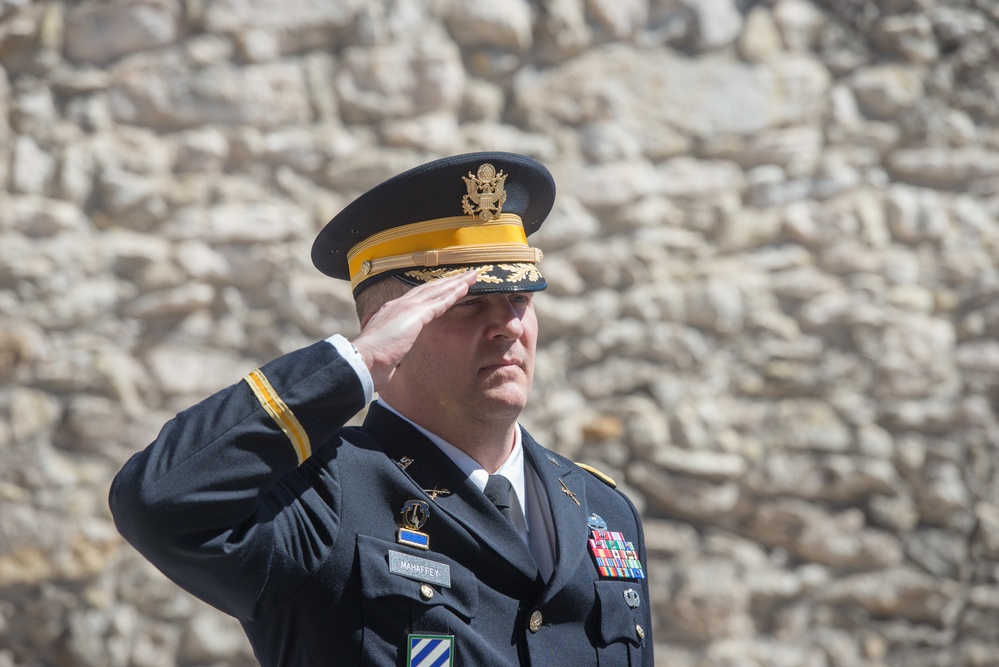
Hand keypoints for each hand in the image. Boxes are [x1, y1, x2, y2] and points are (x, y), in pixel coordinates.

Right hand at [351, 271, 477, 390]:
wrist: (363, 362)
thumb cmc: (370, 362)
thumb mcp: (382, 352)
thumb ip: (390, 349)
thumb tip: (391, 360)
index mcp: (390, 313)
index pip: (417, 298)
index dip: (433, 292)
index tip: (446, 287)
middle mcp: (398, 306)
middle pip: (429, 289)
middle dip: (448, 282)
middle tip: (465, 275)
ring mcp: (406, 308)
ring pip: (437, 291)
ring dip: (456, 283)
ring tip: (472, 276)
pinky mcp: (415, 314)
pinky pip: (440, 301)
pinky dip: (454, 293)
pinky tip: (466, 288)